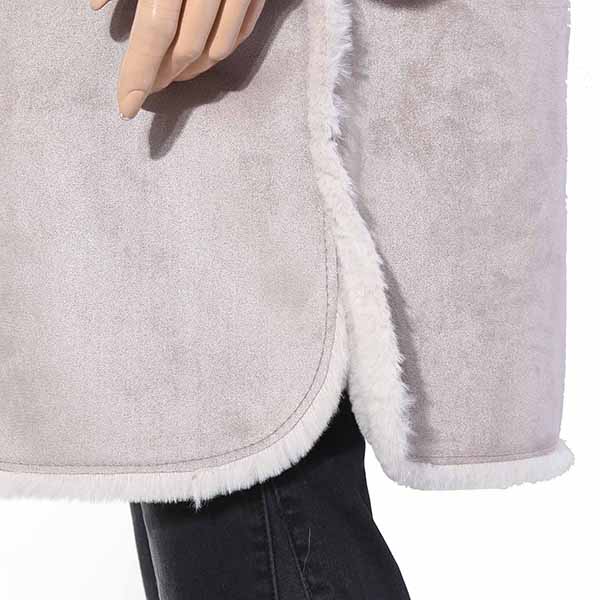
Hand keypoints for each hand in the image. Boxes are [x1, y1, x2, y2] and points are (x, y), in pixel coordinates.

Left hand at [90, 0, 265, 119]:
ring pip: (218, 48)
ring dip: (193, 69)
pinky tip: (203, 56)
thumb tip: (94, 7)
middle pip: (186, 49)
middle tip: (147, 87)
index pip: (153, 34)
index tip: (127, 107)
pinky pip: (243, 32)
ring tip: (173, 74)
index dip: (138, 75)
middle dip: (164, 75)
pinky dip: (221, 50)